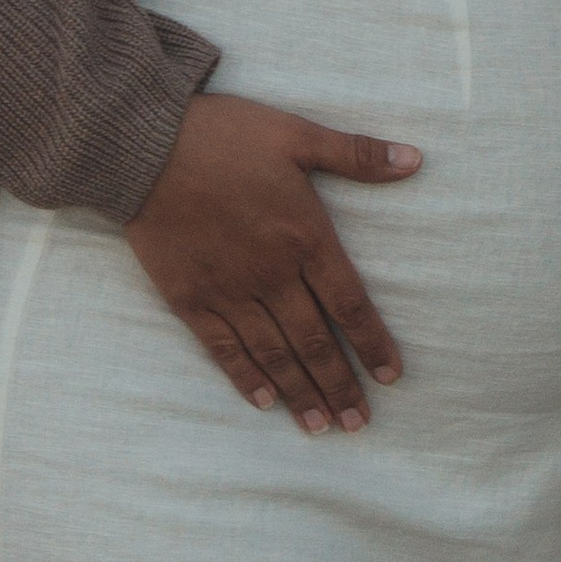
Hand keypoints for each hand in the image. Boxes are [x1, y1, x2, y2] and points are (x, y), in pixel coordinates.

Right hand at [123, 92, 420, 433]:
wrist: (144, 147)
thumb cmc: (224, 135)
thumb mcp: (297, 134)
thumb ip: (357, 154)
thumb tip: (415, 159)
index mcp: (304, 236)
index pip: (349, 303)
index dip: (372, 343)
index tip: (391, 376)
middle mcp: (271, 273)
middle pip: (314, 341)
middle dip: (341, 385)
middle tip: (359, 424)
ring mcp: (229, 291)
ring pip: (274, 354)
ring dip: (301, 392)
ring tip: (321, 427)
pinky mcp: (190, 299)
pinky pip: (224, 349)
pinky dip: (246, 378)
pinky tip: (264, 402)